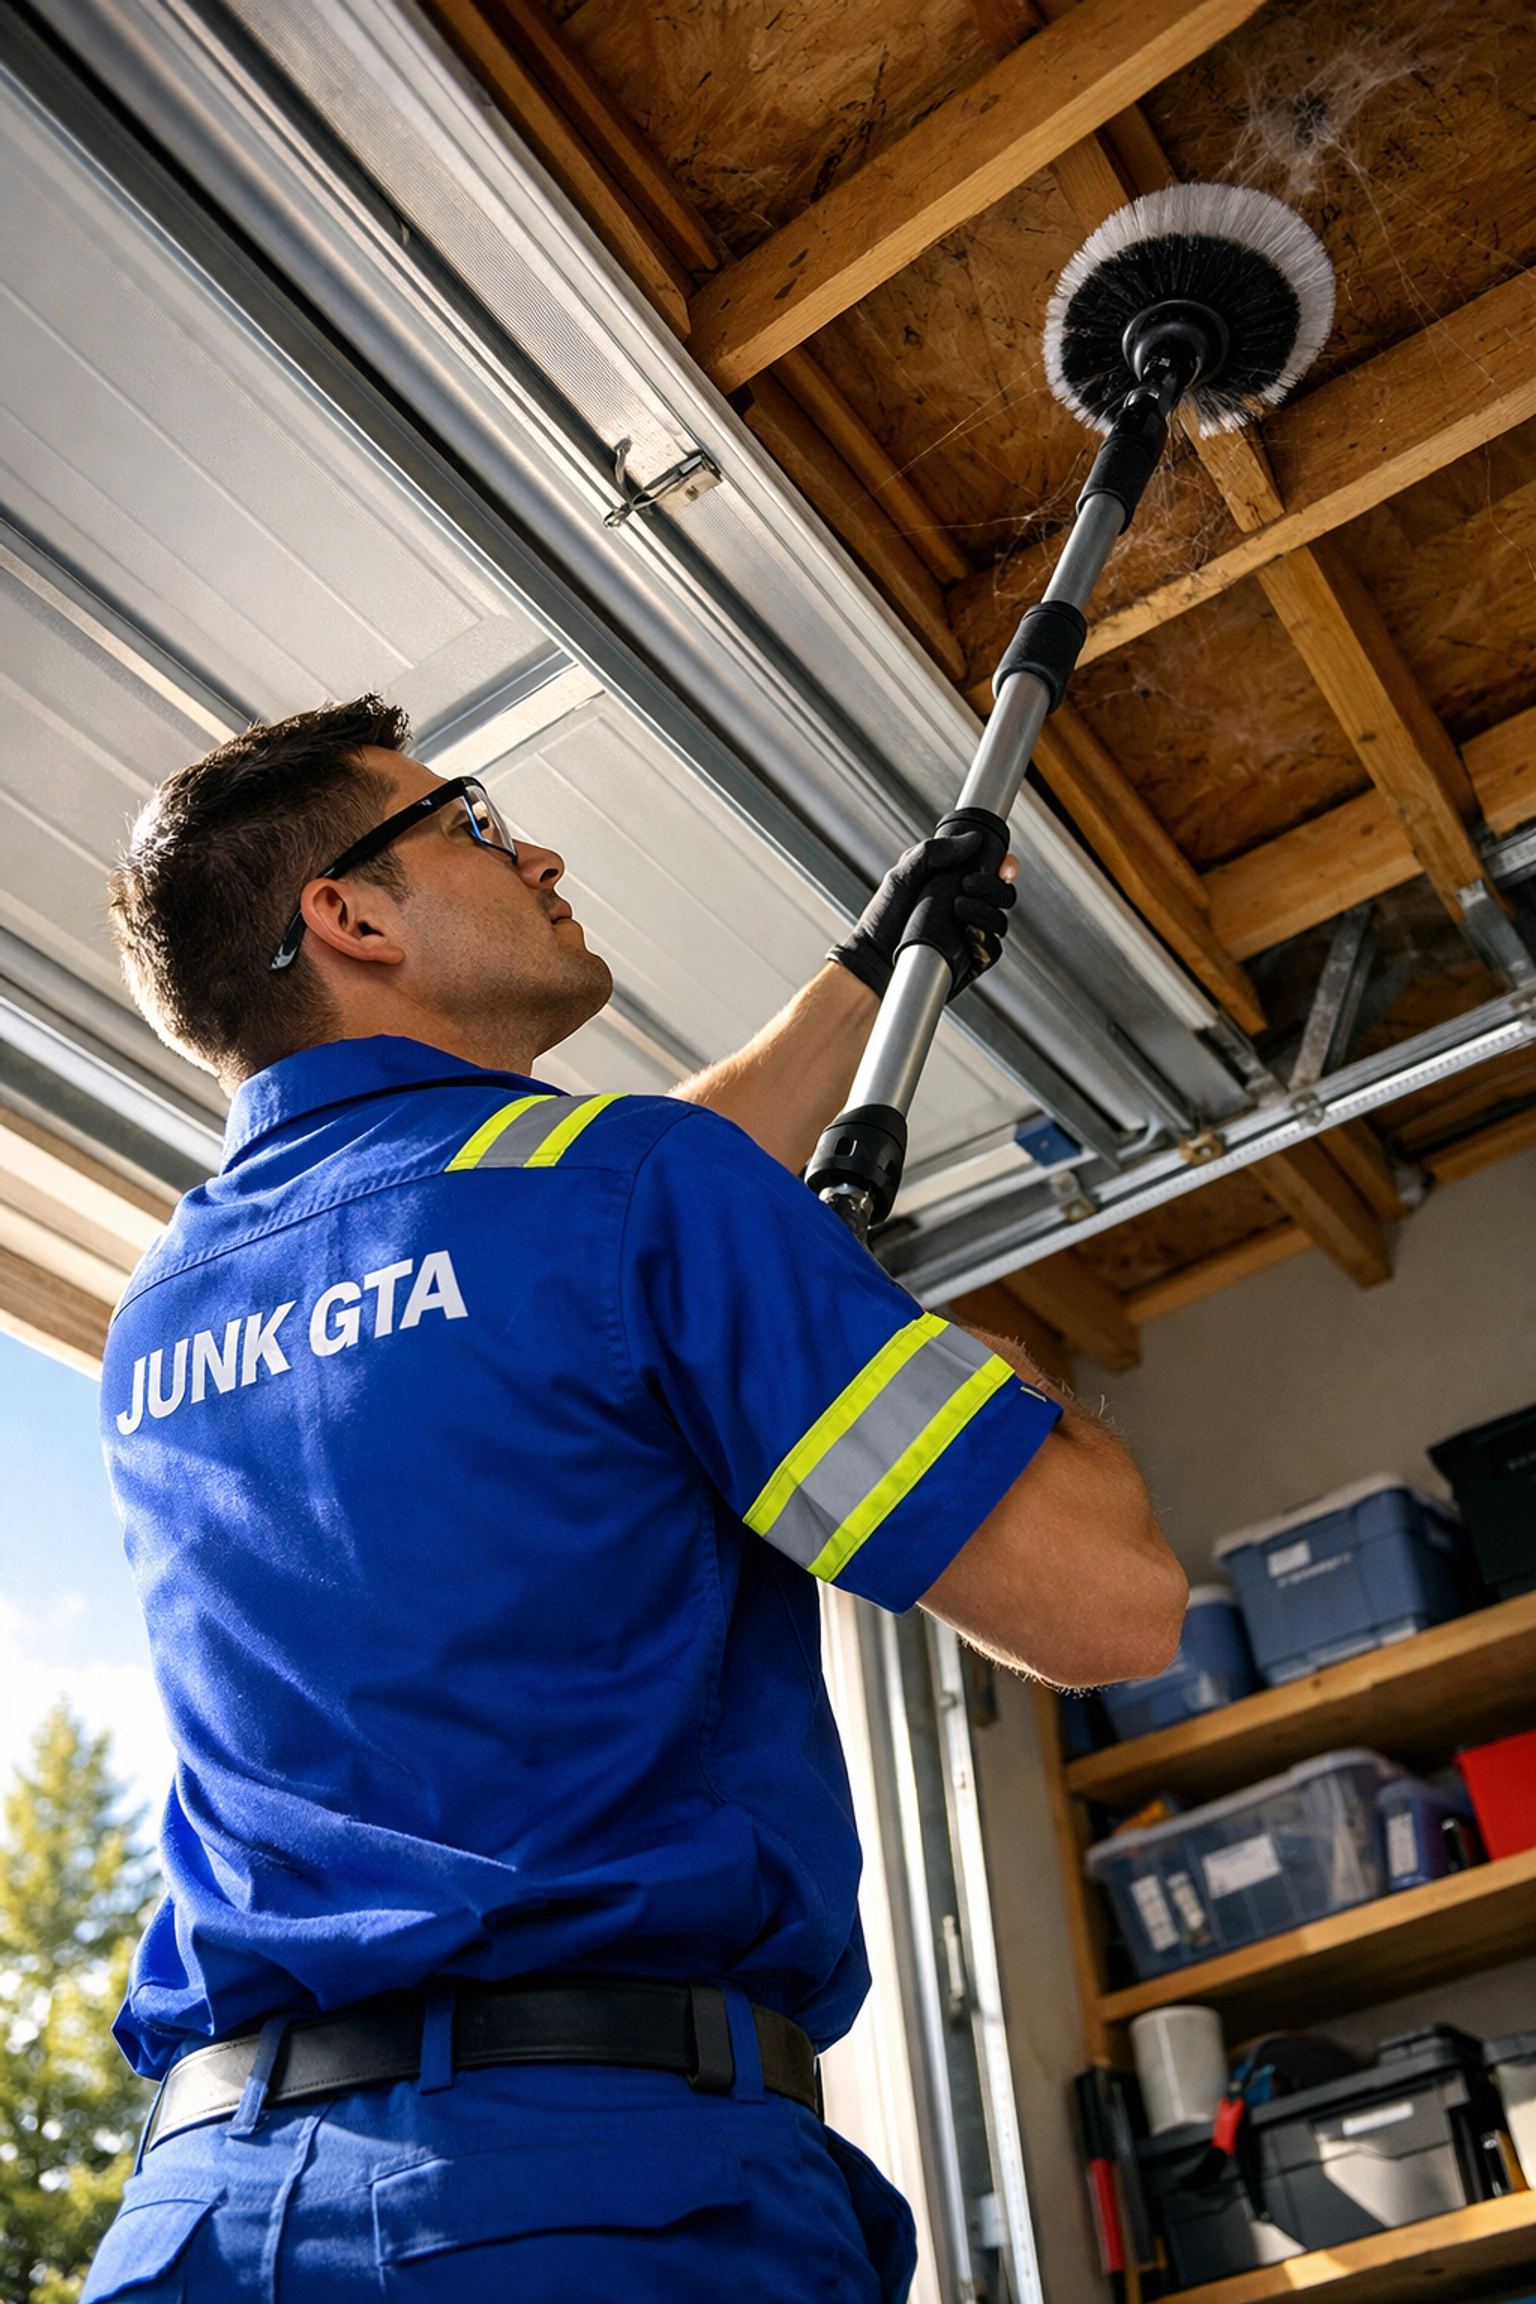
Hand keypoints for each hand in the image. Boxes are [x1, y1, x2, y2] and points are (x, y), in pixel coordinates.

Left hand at [828, 830, 1017, 999]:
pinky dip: (986, 941)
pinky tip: (969, 933)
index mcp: (956, 884)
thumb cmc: (885, 916)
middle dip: (993, 887)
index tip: (1003, 866)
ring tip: (959, 908)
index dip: (1006, 866)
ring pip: (1000, 922)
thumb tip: (973, 840)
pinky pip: (992, 951)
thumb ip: (933, 852)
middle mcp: (967, 908)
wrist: (873, 957)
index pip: (993, 872)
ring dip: (986, 912)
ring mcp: (970, 935)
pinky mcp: (969, 962)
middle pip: (1003, 896)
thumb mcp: (903, 874)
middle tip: (968, 884)